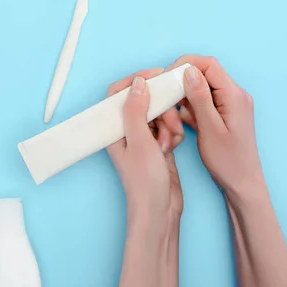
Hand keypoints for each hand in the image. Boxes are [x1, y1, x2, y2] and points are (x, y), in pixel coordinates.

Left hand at [106, 68, 184, 220]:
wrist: (160, 210)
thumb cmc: (144, 181)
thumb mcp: (140, 141)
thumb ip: (136, 110)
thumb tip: (137, 83)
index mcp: (113, 127)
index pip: (119, 93)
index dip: (136, 81)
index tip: (157, 76)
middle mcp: (125, 130)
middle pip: (144, 101)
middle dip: (160, 109)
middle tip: (168, 123)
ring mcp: (142, 136)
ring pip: (159, 113)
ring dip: (169, 123)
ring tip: (168, 143)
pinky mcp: (156, 143)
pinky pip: (167, 126)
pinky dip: (173, 133)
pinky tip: (173, 148)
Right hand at [169, 55, 263, 198]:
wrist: (242, 183)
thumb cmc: (227, 160)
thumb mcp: (209, 128)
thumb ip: (199, 98)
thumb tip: (188, 70)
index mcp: (234, 95)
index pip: (209, 65)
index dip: (185, 64)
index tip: (165, 76)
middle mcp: (235, 95)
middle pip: (205, 73)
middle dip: (182, 79)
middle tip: (164, 93)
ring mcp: (230, 104)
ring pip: (202, 87)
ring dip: (184, 94)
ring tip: (170, 108)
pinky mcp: (224, 113)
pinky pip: (204, 101)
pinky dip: (190, 106)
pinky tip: (180, 118)